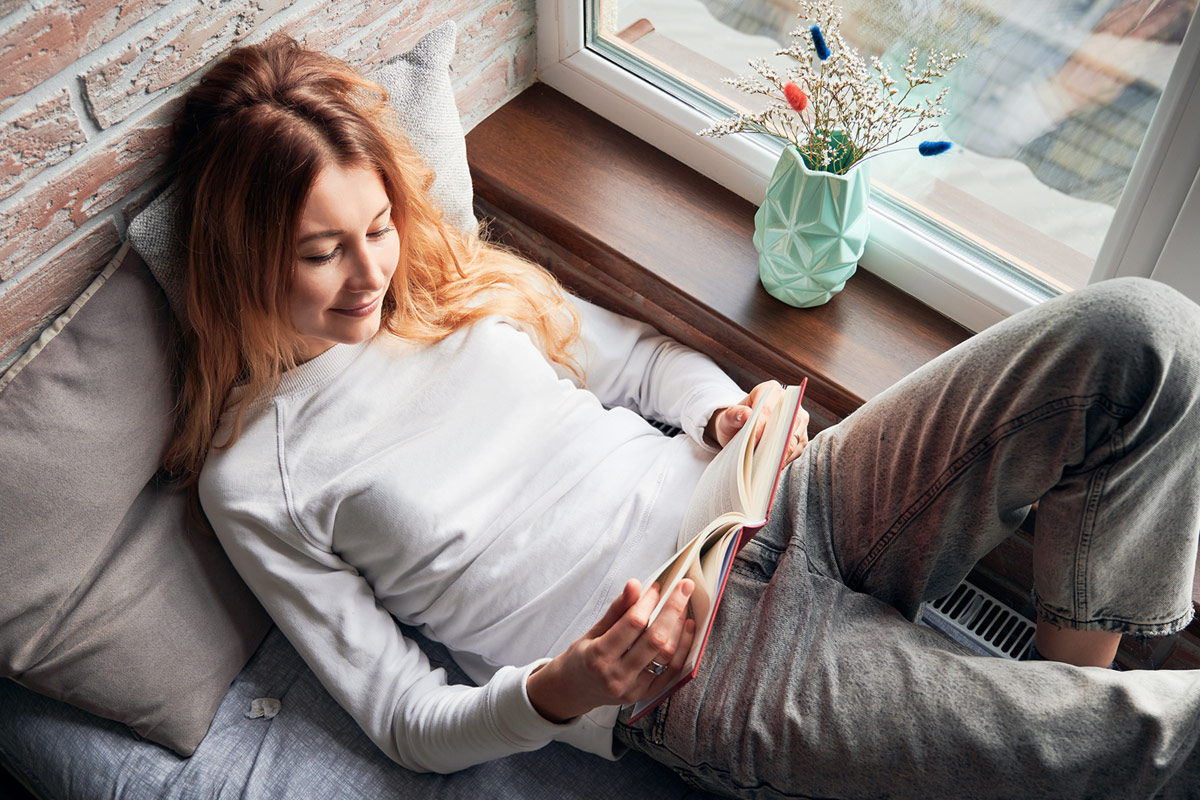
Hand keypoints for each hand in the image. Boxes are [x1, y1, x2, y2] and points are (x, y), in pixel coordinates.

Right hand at [527, 579, 695, 723]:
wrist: (575, 691)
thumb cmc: (582, 658)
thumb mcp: (592, 631)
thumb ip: (616, 609)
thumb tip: (635, 584)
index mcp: (598, 656)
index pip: (632, 624)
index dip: (648, 602)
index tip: (657, 586)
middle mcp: (617, 676)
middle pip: (655, 639)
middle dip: (673, 609)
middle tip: (684, 587)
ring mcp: (633, 689)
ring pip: (667, 656)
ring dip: (679, 628)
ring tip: (685, 606)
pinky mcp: (645, 695)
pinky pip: (672, 671)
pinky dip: (682, 647)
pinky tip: (686, 628)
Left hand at [705, 380, 809, 465]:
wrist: (740, 430)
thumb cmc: (734, 421)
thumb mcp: (727, 418)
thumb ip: (734, 414)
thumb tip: (746, 414)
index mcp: (771, 390)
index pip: (769, 407)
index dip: (761, 424)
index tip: (752, 441)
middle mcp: (789, 403)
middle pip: (788, 423)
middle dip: (775, 443)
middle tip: (763, 461)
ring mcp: (798, 420)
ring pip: (796, 438)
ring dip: (782, 454)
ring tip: (767, 468)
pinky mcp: (800, 436)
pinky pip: (797, 449)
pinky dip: (785, 460)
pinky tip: (773, 469)